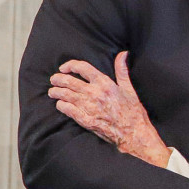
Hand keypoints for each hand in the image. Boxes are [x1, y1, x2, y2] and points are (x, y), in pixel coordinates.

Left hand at [51, 52, 169, 164]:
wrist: (134, 134)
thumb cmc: (133, 112)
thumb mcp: (129, 89)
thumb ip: (122, 70)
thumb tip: (123, 54)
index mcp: (105, 84)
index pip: (82, 68)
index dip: (70, 65)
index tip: (64, 68)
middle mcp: (95, 93)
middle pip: (69, 81)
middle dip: (58, 79)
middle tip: (53, 80)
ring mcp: (89, 107)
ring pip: (65, 95)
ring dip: (56, 92)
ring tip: (53, 92)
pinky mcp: (86, 120)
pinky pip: (67, 109)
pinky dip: (61, 105)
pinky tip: (60, 104)